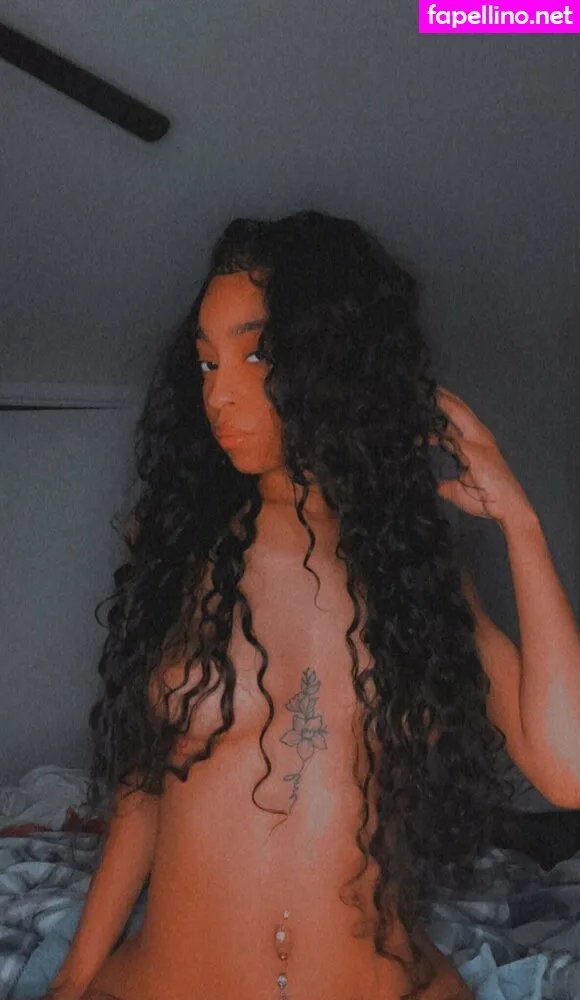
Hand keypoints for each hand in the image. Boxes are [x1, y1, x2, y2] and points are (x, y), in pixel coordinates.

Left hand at [428, 386, 534, 524]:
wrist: (509, 508)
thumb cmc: (488, 500)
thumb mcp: (459, 490)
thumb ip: (446, 484)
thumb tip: (434, 485)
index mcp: (476, 443)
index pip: (457, 420)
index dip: (442, 410)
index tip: (424, 403)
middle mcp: (479, 437)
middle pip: (458, 409)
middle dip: (441, 397)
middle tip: (423, 386)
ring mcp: (478, 442)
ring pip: (457, 412)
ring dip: (441, 401)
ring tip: (425, 389)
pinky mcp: (474, 451)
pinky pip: (451, 434)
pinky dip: (438, 426)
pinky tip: (426, 421)